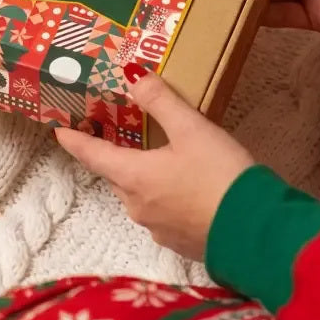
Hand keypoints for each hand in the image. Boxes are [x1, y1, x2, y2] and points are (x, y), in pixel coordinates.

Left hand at [57, 69, 253, 259]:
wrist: (260, 234)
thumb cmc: (221, 176)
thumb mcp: (192, 129)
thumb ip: (160, 100)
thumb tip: (132, 75)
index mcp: (134, 177)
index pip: (92, 155)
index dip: (75, 141)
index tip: (59, 131)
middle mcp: (138, 207)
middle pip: (114, 176)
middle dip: (109, 156)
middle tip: (109, 135)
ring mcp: (159, 229)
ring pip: (137, 196)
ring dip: (138, 177)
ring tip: (149, 157)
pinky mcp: (182, 244)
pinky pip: (160, 214)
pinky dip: (161, 196)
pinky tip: (180, 187)